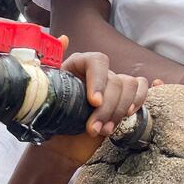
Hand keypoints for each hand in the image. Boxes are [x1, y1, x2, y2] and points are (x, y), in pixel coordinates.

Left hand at [41, 50, 148, 167]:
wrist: (59, 143)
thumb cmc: (50, 120)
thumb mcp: (42, 96)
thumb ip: (47, 72)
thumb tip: (63, 39)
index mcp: (76, 65)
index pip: (97, 61)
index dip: (99, 81)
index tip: (94, 102)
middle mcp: (96, 72)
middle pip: (114, 80)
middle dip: (106, 108)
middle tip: (93, 129)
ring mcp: (111, 83)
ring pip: (129, 85)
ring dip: (118, 110)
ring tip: (104, 130)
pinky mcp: (123, 97)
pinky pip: (140, 88)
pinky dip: (139, 99)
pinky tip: (128, 114)